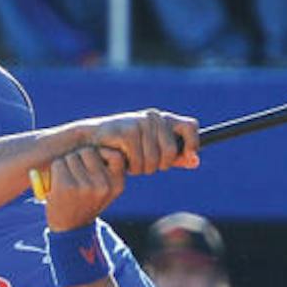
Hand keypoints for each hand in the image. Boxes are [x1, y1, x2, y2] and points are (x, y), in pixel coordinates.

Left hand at [44, 146, 126, 231]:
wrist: (70, 229)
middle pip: (88, 151)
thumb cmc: (87, 203)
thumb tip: (105, 139)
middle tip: (77, 174)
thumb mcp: (106, 189)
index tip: (94, 164)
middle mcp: (104, 185)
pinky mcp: (66, 186)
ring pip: (72, 156)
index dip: (101, 155)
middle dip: (80, 158)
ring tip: (68, 181)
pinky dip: (55, 170)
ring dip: (66, 164)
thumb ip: (108, 169)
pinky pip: (59, 163)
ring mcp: (85, 186)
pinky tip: (58, 184)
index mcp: (117, 184)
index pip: (114, 154)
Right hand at [81, 109, 199, 175]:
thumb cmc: (123, 149)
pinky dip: (131, 168)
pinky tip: (122, 162)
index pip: (190, 127)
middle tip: (145, 166)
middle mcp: (154, 118)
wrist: (90, 143)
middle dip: (159, 165)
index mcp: (163, 120)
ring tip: (131, 164)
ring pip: (154, 160)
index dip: (192, 144)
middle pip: (171, 151)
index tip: (188, 156)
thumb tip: (196, 161)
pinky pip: (139, 160)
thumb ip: (175, 156)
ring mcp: (140, 123)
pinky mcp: (127, 132)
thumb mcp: (152, 151)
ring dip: (143, 169)